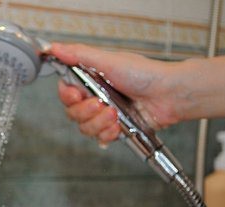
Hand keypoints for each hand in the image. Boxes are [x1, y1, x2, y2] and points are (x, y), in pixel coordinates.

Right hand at [50, 43, 181, 143]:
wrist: (169, 95)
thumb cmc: (145, 74)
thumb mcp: (108, 60)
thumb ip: (79, 55)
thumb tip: (55, 48)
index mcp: (90, 80)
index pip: (66, 92)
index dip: (68, 97)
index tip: (77, 95)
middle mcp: (95, 97)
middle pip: (72, 113)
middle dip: (86, 111)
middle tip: (100, 103)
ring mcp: (104, 115)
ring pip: (84, 127)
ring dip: (98, 122)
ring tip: (114, 114)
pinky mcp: (114, 129)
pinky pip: (99, 138)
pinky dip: (107, 134)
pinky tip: (117, 126)